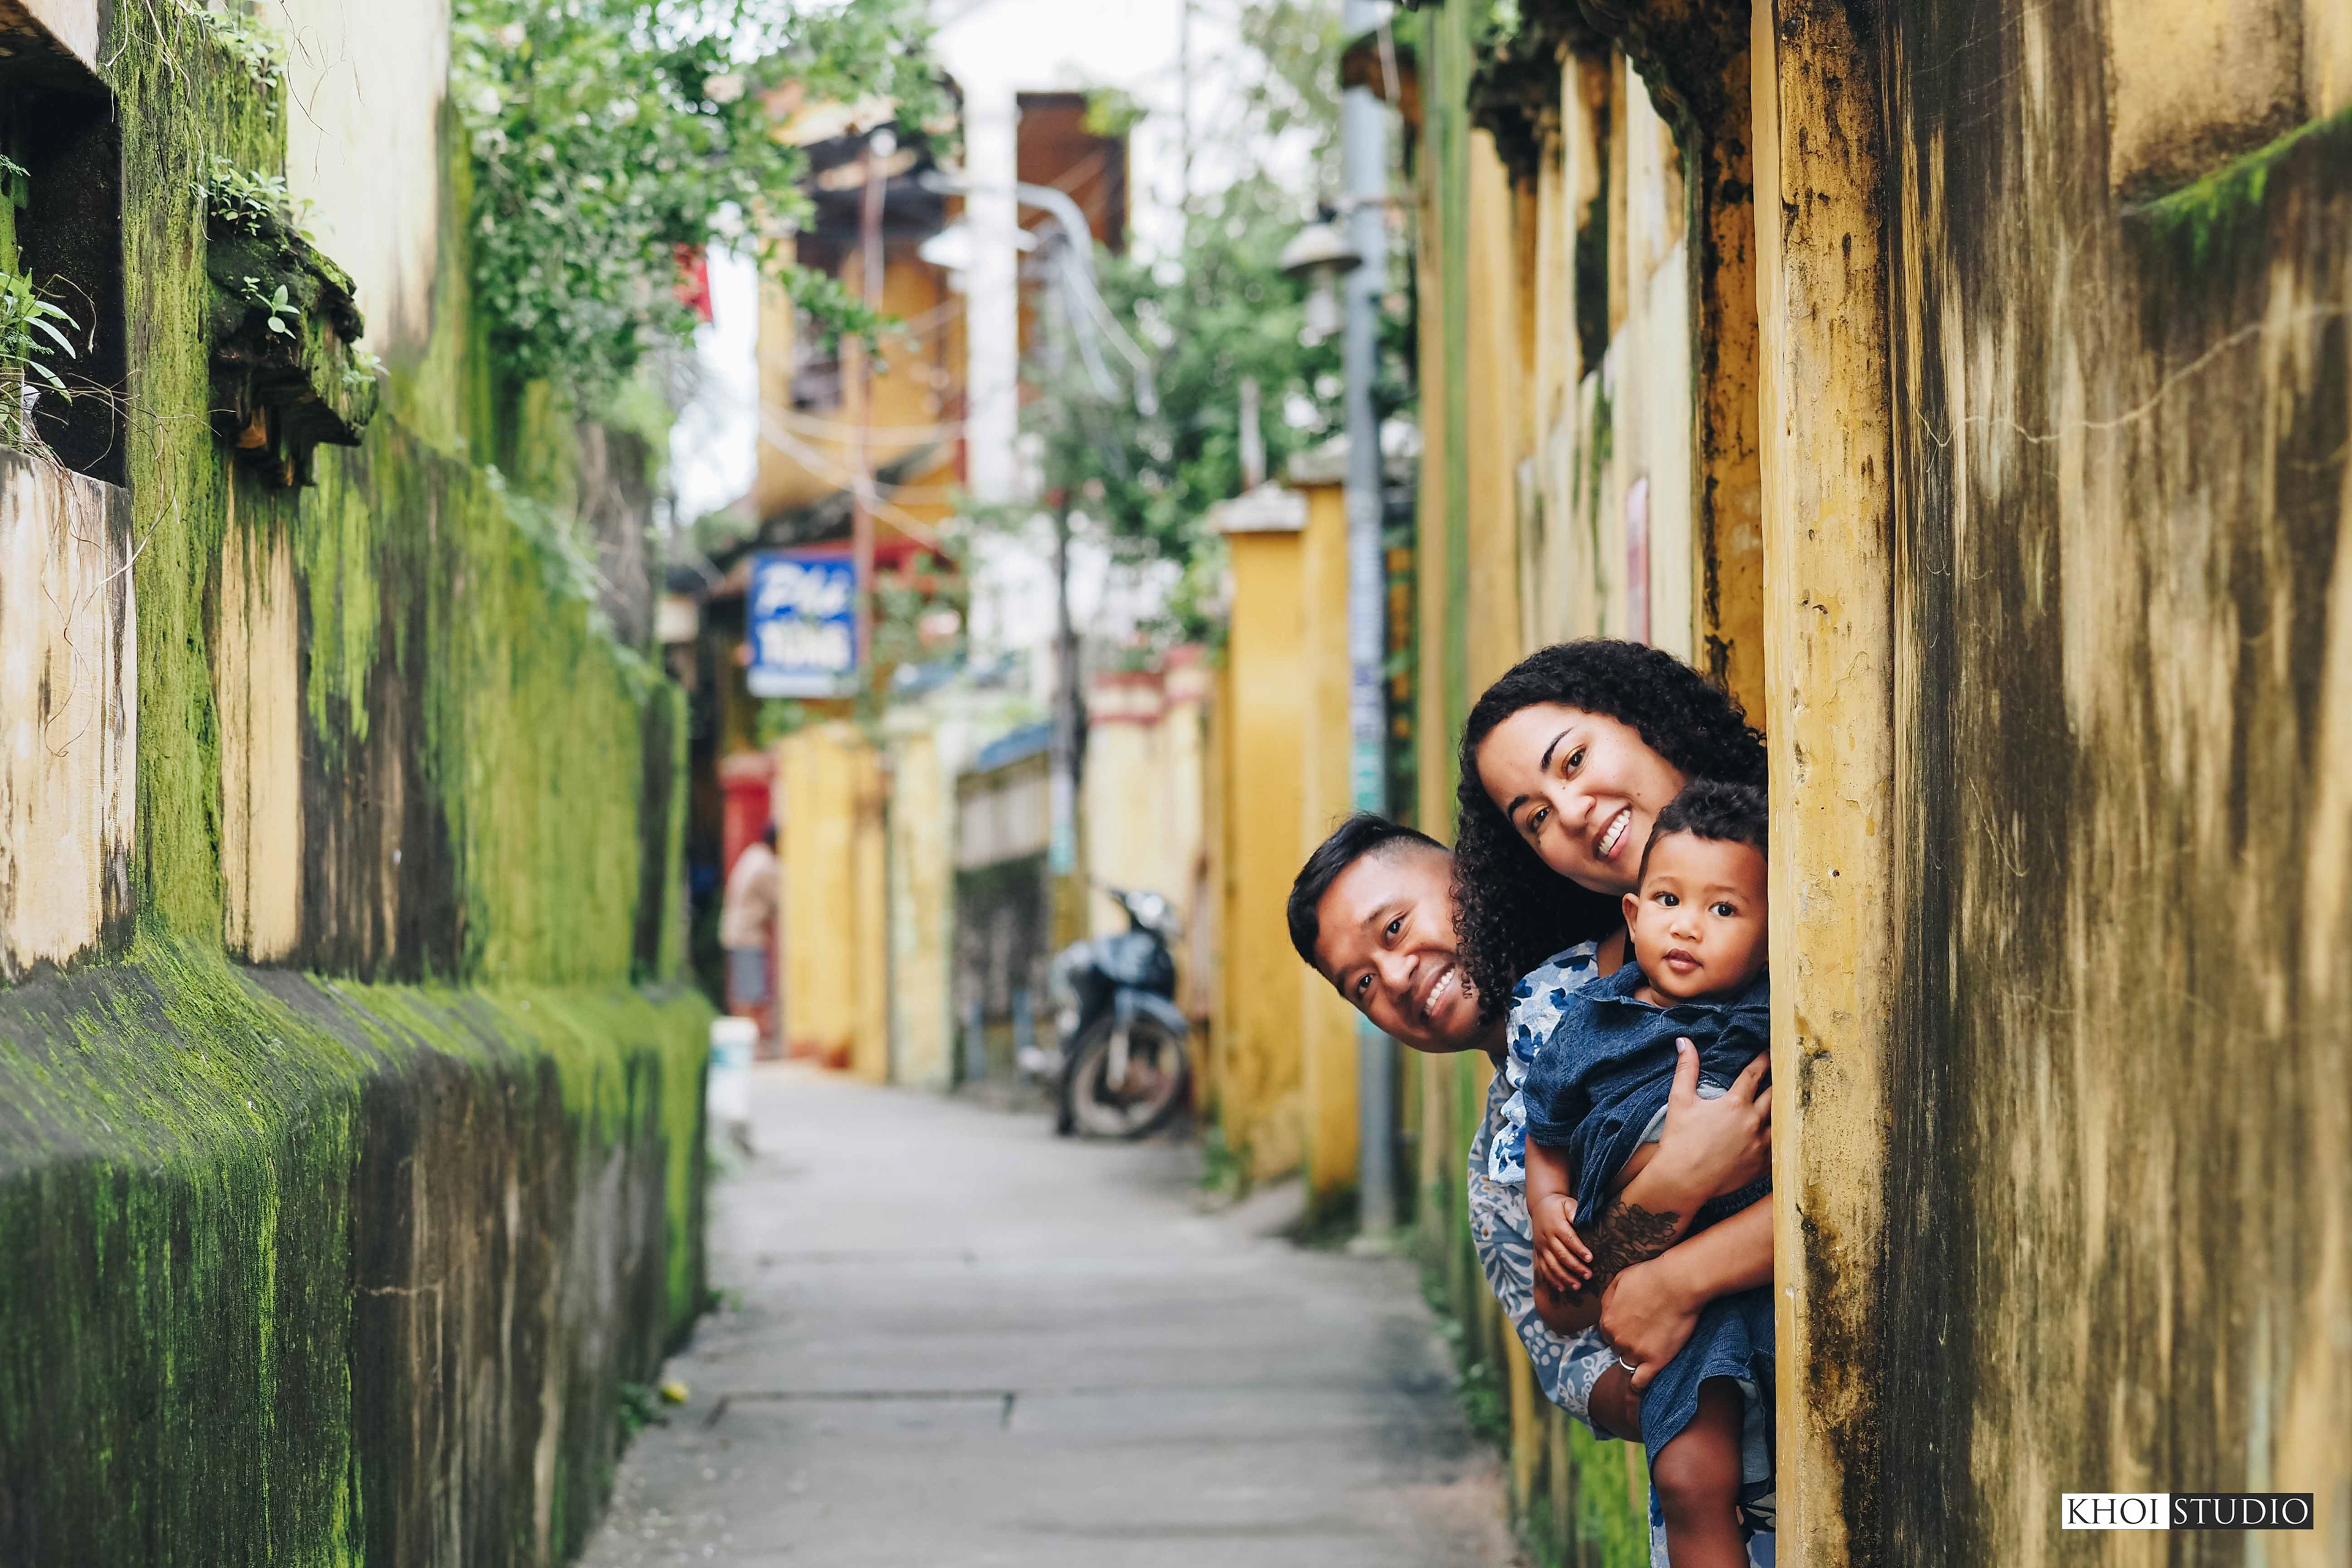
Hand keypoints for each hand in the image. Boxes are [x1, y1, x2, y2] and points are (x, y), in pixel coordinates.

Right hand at [1529, 1191, 1593, 1293]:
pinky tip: (1562, 1288)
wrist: (1540, 1206)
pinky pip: (1544, 1269)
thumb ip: (1573, 1210)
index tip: (1590, 1258)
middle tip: (1589, 1275)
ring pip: (1552, 1265)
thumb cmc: (1558, 1205)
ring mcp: (1541, 1247)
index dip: (1579, 1249)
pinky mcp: (1538, 1253)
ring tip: (1577, 1286)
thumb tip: (1579, 1218)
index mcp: (1556, 1226)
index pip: (1569, 1239)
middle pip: (1561, 1255)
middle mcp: (1547, 1238)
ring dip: (1564, 1277)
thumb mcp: (1566, 1202)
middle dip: (1575, 1267)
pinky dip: (1552, 1279)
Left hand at [1598, 1255, 1702, 1391]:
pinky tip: (1640, 1384)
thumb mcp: (1620, 1279)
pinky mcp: (1655, 1361)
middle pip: (1618, 1348)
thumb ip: (1608, 1299)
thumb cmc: (1651, 1276)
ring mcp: (1636, 1352)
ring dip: (1637, 1358)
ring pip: (1629, 1362)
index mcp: (1607, 1321)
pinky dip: (1638, 1385)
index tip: (1632, 1326)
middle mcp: (1617, 1339)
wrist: (1678, 1284)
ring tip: (1652, 1347)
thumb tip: (1604, 1312)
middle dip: (1628, 1342)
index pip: (1607, 1334)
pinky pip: (1639, 1382)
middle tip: (1646, 1332)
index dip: (1620, 1330)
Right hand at [1645, 1042, 1770, 1204]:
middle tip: (1786, 1074)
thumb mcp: (1679, 1099)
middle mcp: (1753, 1122)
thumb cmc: (1679, 1139)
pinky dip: (1783, 1139)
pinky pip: (1780, 1149)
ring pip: (1782, 1122)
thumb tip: (1684, 1041)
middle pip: (1775, 1096)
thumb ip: (1686, 1068)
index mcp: (1735, 1103)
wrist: (1682, 1180)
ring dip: (1784, 1111)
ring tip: (1789, 1103)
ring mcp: (1760, 1146)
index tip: (1770, 1052)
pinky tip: (1785, 1135)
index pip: (1755, 1074)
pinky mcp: (1762, 1166)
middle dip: (1780, 1082)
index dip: (1763, 1060)